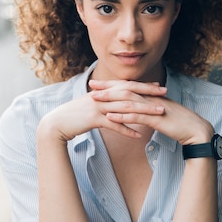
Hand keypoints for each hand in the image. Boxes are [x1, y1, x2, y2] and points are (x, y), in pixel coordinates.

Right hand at [38, 80, 167, 141]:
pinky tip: (139, 135)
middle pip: (129, 92)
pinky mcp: (93, 119)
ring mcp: (98, 106)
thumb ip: (104, 103)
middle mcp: (102, 95)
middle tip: (165, 94)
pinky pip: (114, 124)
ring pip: (125, 107)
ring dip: (144, 110)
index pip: (126, 85)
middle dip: (148, 93)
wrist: (56, 123)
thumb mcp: (91, 106)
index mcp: (102, 91)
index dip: (143, 85)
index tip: (158, 87)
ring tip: (159, 114)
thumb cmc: (74, 116)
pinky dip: (127, 130)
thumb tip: (116, 105)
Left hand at [90, 80, 213, 144]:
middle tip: (91, 85)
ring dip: (110, 99)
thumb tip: (142, 111)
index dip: (114, 85)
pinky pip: (136, 116)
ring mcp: (153, 108)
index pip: (130, 87)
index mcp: (153, 96)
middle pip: (126, 89)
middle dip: (107, 87)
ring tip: (95, 99)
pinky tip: (110, 116)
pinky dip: (122, 115)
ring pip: (128, 101)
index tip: (99, 83)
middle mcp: (151, 98)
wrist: (196, 131)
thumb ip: (152, 110)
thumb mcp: (163, 115)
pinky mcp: (156, 119)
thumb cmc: (181, 124)